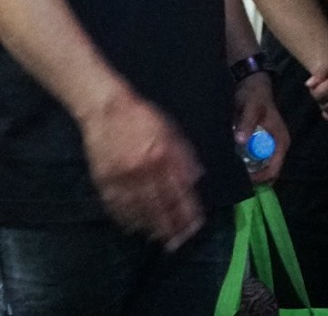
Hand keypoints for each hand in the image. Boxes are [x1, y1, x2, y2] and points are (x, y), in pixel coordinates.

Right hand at [77, 88, 203, 247]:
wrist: (107, 109)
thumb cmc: (144, 117)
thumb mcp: (172, 131)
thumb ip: (185, 155)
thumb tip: (196, 179)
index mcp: (165, 156)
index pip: (181, 191)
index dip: (188, 212)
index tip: (195, 227)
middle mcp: (145, 170)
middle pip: (160, 205)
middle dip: (171, 226)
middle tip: (177, 243)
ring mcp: (123, 177)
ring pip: (139, 209)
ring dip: (150, 226)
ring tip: (159, 238)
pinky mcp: (104, 180)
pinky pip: (116, 206)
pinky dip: (126, 219)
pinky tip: (133, 228)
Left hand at [232, 73, 289, 185]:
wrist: (251, 84)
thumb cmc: (254, 96)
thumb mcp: (251, 107)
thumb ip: (247, 123)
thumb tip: (240, 141)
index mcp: (281, 140)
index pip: (274, 168)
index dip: (260, 178)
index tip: (242, 180)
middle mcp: (277, 147)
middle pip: (268, 172)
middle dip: (253, 179)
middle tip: (234, 181)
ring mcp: (267, 146)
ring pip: (260, 168)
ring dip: (248, 174)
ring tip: (231, 175)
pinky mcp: (258, 144)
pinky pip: (253, 162)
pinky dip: (244, 166)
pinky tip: (231, 166)